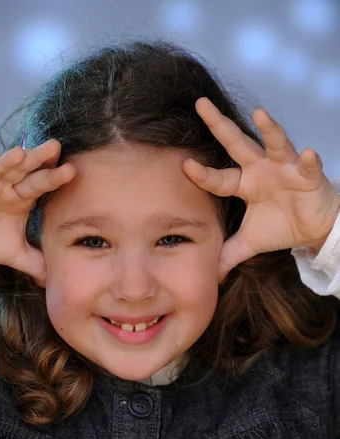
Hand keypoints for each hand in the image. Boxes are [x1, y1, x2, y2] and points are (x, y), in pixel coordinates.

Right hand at [0, 140, 75, 282]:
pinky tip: (17, 153)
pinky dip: (4, 161)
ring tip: (52, 148)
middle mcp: (12, 186)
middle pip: (34, 171)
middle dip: (49, 161)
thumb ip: (37, 264)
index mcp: (23, 199)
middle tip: (65, 150)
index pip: (44, 185)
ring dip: (33, 156)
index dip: (57, 178)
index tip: (75, 171)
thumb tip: (56, 279)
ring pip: (17, 166)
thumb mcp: (16, 255)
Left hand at [182, 97, 339, 282]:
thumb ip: (227, 254)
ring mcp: (285, 168)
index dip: (203, 174)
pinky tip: (308, 153)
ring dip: (270, 130)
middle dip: (219, 125)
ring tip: (259, 114)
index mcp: (243, 184)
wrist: (313, 229)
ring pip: (275, 144)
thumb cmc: (280, 227)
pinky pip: (308, 165)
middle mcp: (260, 169)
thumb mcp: (248, 242)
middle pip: (237, 144)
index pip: (218, 178)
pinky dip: (309, 160)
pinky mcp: (308, 174)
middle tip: (200, 104)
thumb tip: (208, 273)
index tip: (184, 165)